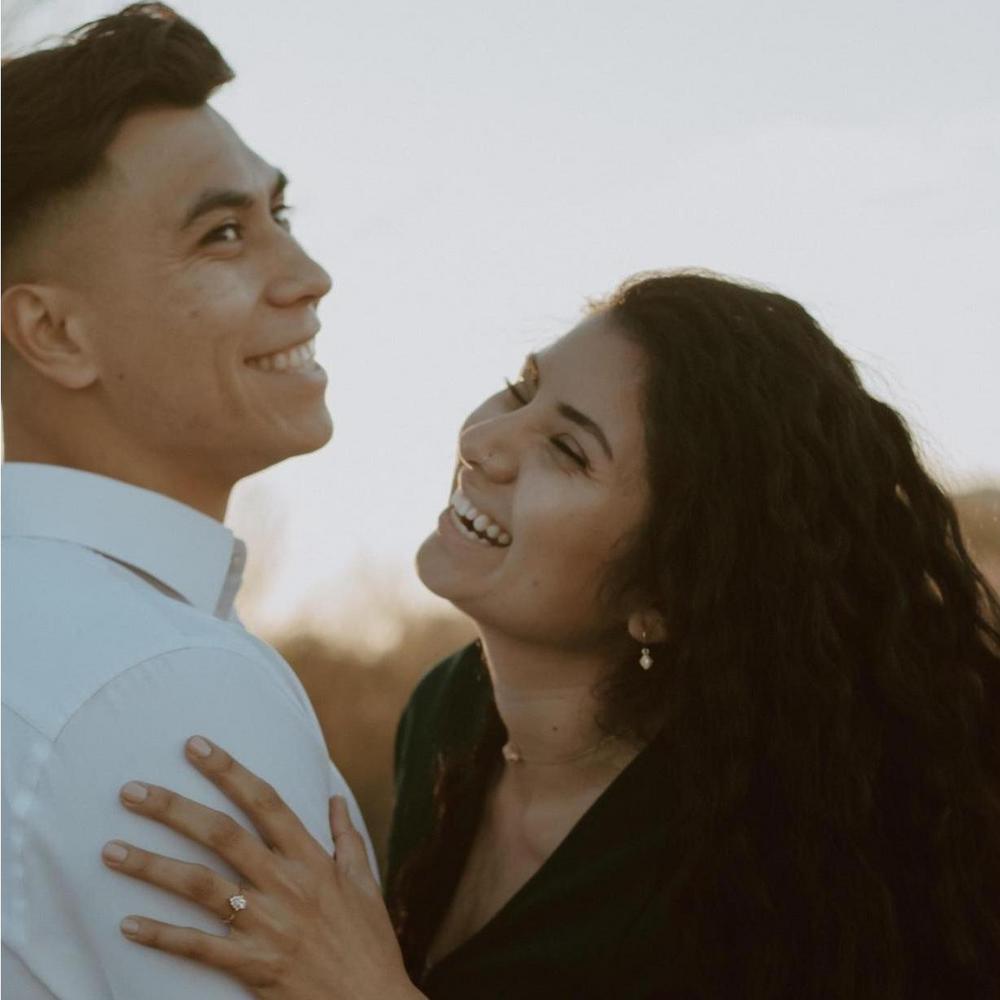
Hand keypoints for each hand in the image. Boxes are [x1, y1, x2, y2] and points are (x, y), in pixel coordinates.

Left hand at [101, 736, 423, 999]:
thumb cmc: (369, 942)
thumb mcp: (364, 882)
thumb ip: (347, 838)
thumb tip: (336, 799)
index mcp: (310, 859)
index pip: (264, 801)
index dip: (228, 771)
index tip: (195, 746)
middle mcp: (284, 883)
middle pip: (221, 834)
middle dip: (173, 809)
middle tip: (131, 791)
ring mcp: (265, 924)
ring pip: (199, 886)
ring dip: (151, 866)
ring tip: (110, 850)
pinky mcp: (251, 965)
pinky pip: (198, 948)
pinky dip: (162, 936)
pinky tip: (127, 924)